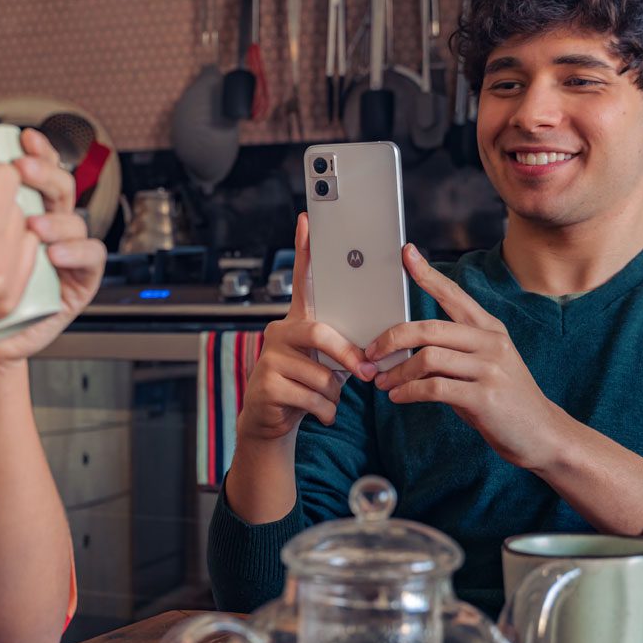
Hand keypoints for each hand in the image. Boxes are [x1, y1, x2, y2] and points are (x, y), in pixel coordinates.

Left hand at [0, 127, 107, 365]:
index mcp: (16, 205)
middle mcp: (42, 223)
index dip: (34, 150)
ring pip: (76, 218)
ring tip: (32, 222)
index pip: (35, 166)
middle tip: (23, 170)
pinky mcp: (74, 281)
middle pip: (59, 184)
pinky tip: (54, 252)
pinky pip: (90, 258)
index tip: (20, 140)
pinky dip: (77, 251)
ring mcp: (60, 251)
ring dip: (57, 216)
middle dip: (46, 172)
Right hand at [235, 212, 375, 443]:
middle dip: (348, 356)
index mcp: (298, 321)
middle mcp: (279, 331)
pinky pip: (311, 396)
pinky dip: (326, 410)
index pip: (302, 280)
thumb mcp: (329, 362)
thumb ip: (346, 348)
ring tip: (327, 399)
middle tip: (366, 373)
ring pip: (320, 373)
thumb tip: (376, 349)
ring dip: (335, 394)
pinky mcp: (265, 383)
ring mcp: (268, 356)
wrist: (271, 421)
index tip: (308, 221)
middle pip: (319, 333)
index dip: (304, 251)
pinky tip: (320, 413)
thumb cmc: (306, 387)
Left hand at [365, 243, 568, 470]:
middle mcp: (491, 342)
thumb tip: (403, 349)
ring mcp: (490, 369)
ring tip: (383, 384)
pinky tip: (399, 397)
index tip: (406, 253)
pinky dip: (408, 392)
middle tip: (372, 353)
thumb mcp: (483, 365)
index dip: (427, 274)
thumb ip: (451, 352)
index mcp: (489, 328)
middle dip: (392, 339)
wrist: (542, 433)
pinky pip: (434, 388)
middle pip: (429, 328)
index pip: (454, 294)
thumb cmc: (503, 398)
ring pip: (428, 358)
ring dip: (397, 372)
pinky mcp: (484, 397)